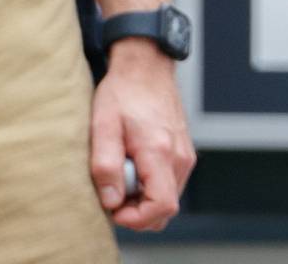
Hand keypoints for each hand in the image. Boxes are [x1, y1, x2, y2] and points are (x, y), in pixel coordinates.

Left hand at [88, 41, 192, 230]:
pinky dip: (151, 185)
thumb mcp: (102, 125)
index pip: (161, 207)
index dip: (136, 219)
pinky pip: (169, 183)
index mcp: (160, 152)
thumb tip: (111, 201)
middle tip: (113, 192)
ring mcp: (185, 156)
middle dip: (138, 212)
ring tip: (121, 174)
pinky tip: (132, 166)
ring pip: (168, 198)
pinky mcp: (183, 153)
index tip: (114, 210)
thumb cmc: (122, 93)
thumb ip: (105, 165)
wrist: (145, 68)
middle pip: (166, 209)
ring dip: (143, 199)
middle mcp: (179, 158)